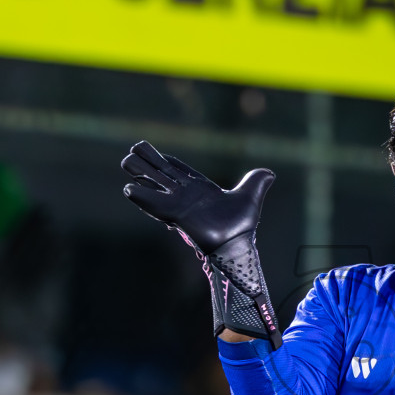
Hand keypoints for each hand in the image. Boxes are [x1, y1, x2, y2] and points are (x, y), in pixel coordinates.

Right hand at [121, 141, 280, 346]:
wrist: (237, 245)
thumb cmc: (242, 226)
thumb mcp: (251, 196)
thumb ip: (256, 182)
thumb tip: (269, 172)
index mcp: (199, 187)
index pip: (178, 170)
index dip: (165, 160)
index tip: (152, 150)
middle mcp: (186, 195)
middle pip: (162, 174)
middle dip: (148, 162)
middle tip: (132, 149)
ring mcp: (179, 204)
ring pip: (155, 185)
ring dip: (140, 174)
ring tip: (125, 161)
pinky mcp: (176, 215)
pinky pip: (156, 204)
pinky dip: (143, 197)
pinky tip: (128, 188)